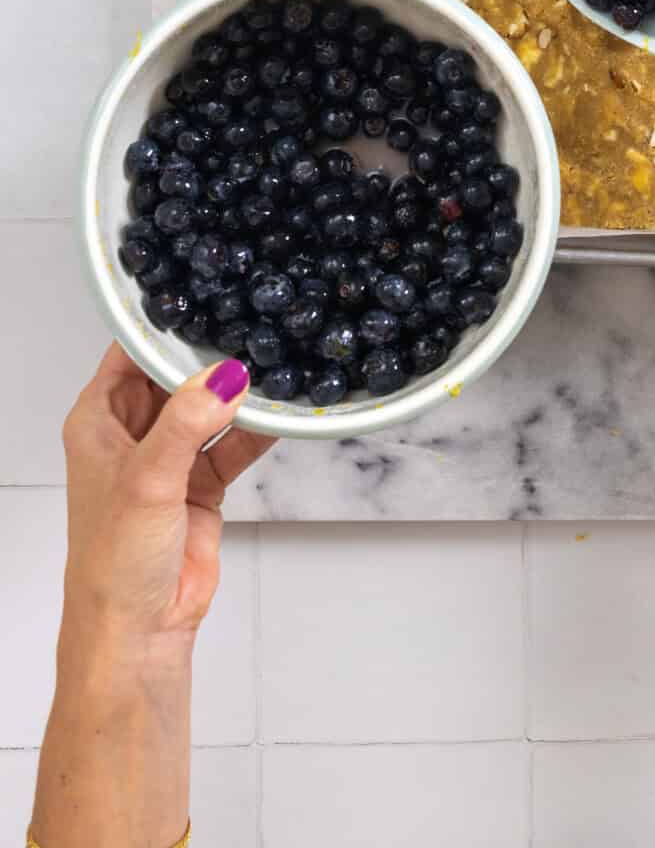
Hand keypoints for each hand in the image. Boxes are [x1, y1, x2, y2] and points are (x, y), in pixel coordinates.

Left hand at [61, 348, 273, 651]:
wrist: (139, 630)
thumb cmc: (114, 559)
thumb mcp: (147, 480)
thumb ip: (187, 423)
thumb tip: (226, 377)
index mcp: (99, 420)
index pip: (130, 353)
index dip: (163, 327)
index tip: (205, 297)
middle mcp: (132, 433)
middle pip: (175, 375)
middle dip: (210, 355)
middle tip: (252, 323)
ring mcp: (169, 458)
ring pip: (210, 408)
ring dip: (239, 394)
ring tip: (275, 363)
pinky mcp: (201, 484)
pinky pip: (234, 444)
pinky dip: (257, 431)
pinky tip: (282, 411)